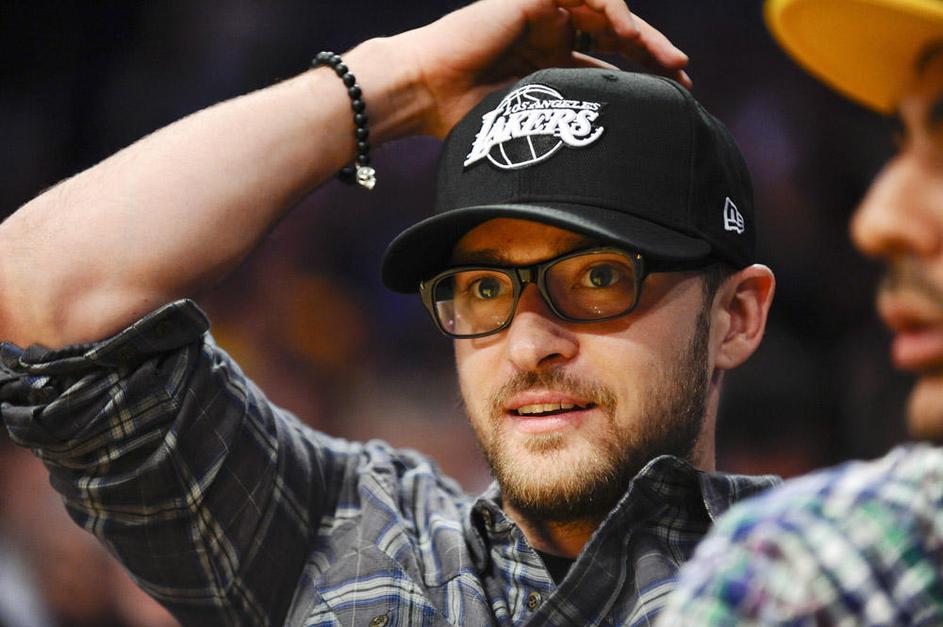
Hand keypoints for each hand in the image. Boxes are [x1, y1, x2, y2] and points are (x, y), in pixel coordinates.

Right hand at [392, 0, 690, 137]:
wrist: (423, 92)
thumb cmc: (460, 119)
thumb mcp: (526, 126)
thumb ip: (561, 128)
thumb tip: (602, 166)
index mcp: (547, 64)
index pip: (605, 63)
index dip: (640, 77)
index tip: (674, 99)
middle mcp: (548, 34)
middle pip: (614, 35)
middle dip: (652, 53)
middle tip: (683, 75)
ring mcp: (541, 13)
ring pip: (605, 12)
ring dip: (641, 33)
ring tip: (668, 60)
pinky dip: (609, 10)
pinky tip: (627, 33)